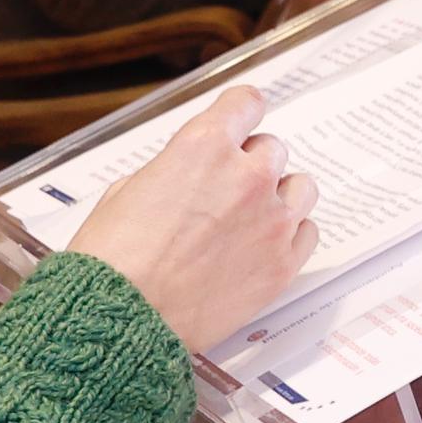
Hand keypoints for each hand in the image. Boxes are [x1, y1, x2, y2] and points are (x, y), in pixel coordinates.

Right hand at [72, 87, 318, 352]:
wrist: (121, 319)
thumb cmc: (112, 260)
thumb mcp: (127, 191)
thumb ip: (172, 171)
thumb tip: (188, 175)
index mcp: (204, 147)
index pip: (246, 103)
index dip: (241, 112)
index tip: (241, 119)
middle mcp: (247, 177)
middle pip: (270, 149)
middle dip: (248, 164)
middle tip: (225, 190)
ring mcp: (272, 221)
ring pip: (300, 187)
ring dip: (278, 194)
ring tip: (251, 218)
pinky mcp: (283, 264)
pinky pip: (308, 232)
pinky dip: (291, 234)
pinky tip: (265, 244)